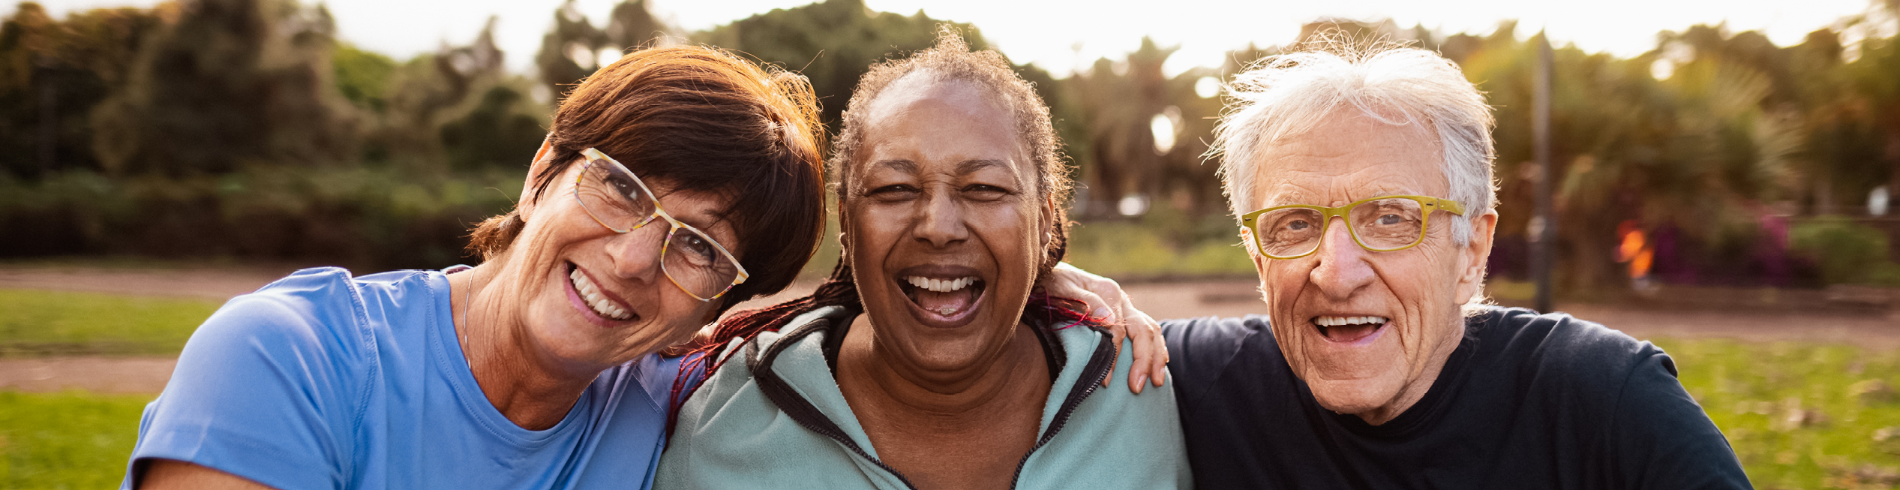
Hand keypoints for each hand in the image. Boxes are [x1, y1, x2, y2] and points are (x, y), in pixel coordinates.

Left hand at [1040, 262, 1167, 393]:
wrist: (1047, 273)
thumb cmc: (1051, 283)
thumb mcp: (1061, 289)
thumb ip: (1085, 302)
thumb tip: (1110, 320)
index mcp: (1109, 292)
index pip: (1118, 331)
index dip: (1114, 357)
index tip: (1106, 381)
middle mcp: (1121, 299)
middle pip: (1143, 331)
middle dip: (1144, 361)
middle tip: (1137, 387)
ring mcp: (1125, 307)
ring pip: (1151, 331)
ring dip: (1156, 357)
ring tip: (1156, 382)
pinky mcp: (1124, 314)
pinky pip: (1148, 331)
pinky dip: (1156, 349)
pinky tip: (1158, 366)